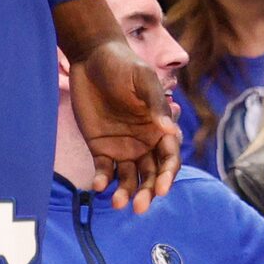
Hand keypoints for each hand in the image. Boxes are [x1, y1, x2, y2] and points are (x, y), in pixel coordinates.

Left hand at [68, 36, 178, 209]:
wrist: (92, 57)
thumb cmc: (124, 65)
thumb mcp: (142, 79)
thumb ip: (156, 105)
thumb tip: (172, 130)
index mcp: (161, 130)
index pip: (169, 159)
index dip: (167, 176)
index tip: (161, 189)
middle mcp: (145, 144)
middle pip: (150, 175)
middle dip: (147, 192)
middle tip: (139, 206)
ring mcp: (123, 147)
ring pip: (129, 178)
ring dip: (126, 192)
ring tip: (117, 203)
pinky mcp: (100, 147)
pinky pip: (104, 170)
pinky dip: (102, 180)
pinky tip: (98, 186)